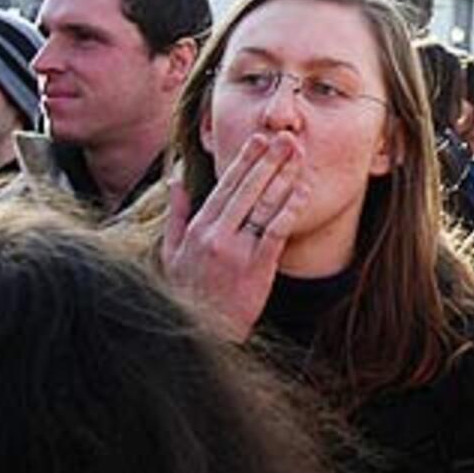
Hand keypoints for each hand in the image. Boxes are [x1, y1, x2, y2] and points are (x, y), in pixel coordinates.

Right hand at [162, 132, 310, 341]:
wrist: (200, 336)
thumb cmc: (187, 295)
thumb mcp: (170, 255)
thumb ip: (176, 216)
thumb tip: (176, 180)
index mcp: (197, 228)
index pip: (224, 185)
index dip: (244, 160)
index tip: (258, 138)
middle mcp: (215, 235)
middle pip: (247, 188)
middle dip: (268, 159)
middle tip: (286, 136)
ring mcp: (236, 251)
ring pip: (263, 204)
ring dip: (283, 176)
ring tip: (298, 154)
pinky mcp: (257, 268)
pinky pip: (277, 231)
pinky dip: (290, 207)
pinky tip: (302, 190)